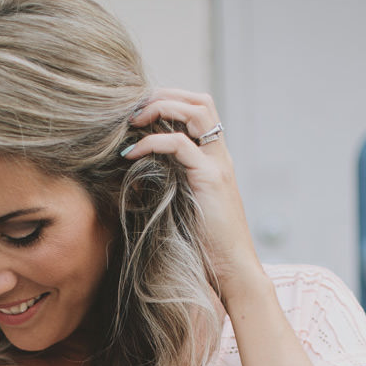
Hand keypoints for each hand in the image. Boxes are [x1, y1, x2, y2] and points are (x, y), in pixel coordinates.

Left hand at [124, 90, 264, 303]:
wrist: (233, 270)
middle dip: (164, 96)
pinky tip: (132, 154)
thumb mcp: (184, 209)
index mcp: (215, 161)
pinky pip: (180, 144)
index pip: (198, 111)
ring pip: (196, 111)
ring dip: (160, 108)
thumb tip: (136, 180)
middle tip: (132, 110)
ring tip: (133, 121)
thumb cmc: (207, 248)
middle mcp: (220, 156)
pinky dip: (153, 142)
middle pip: (199, 100)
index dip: (169, 103)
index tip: (139, 116)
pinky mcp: (210, 179)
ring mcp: (217, 165)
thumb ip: (170, 187)